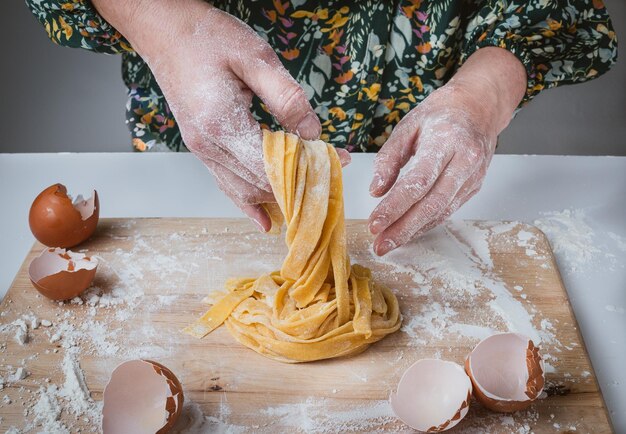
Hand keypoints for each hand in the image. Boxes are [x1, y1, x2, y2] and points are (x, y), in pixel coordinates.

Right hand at [93, 0, 322, 230]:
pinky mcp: (201, 147)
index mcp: (221, 123)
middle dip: (300, 181)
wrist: (163, 31)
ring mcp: (201, 149)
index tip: (339, 159)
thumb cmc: (206, 37)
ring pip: (245, 190)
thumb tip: (313, 133)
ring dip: (278, 194)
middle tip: (332, 171)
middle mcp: (208, 145)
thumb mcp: (255, 56)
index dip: (309, 166)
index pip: (274, 163)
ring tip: (309, 193)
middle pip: (262, 182)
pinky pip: (227, 184)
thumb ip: (287, 98)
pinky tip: (264, 220)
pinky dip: (249, 203)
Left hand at [368, 47, 526, 254]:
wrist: (479, 107)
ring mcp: (473, 178)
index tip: (375, 223)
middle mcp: (465, 162)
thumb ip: (389, 158)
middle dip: (404, 228)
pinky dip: (426, 224)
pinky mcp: (474, 188)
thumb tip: (376, 191)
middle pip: (432, 204)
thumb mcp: (408, 125)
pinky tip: (408, 232)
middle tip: (380, 245)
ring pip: (442, 212)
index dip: (395, 206)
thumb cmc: (441, 114)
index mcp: (446, 142)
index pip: (418, 182)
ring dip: (413, 231)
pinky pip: (448, 210)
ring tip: (388, 243)